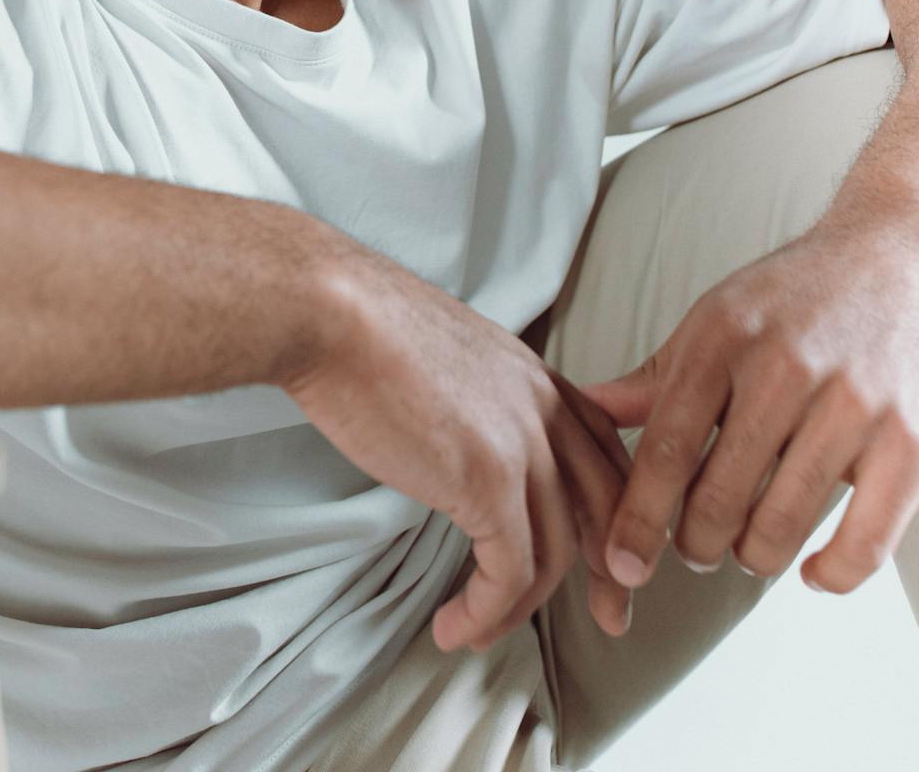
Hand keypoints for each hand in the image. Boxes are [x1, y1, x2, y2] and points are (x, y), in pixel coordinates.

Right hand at [283, 246, 637, 650]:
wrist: (333, 314)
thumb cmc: (362, 329)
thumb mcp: (446, 356)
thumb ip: (473, 397)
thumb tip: (458, 438)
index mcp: (532, 374)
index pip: (602, 444)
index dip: (613, 501)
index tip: (605, 545)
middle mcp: (541, 407)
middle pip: (605, 502)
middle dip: (613, 570)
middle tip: (609, 615)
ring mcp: (521, 445)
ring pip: (555, 550)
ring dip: (519, 608)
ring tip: (479, 631)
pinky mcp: (488, 482)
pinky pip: (508, 571)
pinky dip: (485, 611)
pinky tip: (454, 624)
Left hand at [578, 210, 918, 595]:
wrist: (886, 260)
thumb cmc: (788, 299)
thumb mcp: (711, 322)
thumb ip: (653, 378)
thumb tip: (584, 412)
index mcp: (724, 338)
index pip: (667, 446)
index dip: (639, 516)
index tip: (623, 563)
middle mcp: (785, 368)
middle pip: (718, 496)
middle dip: (695, 544)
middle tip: (695, 547)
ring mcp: (851, 405)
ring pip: (781, 524)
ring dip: (753, 556)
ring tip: (746, 548)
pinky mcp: (906, 440)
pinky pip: (864, 540)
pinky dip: (831, 574)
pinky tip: (811, 570)